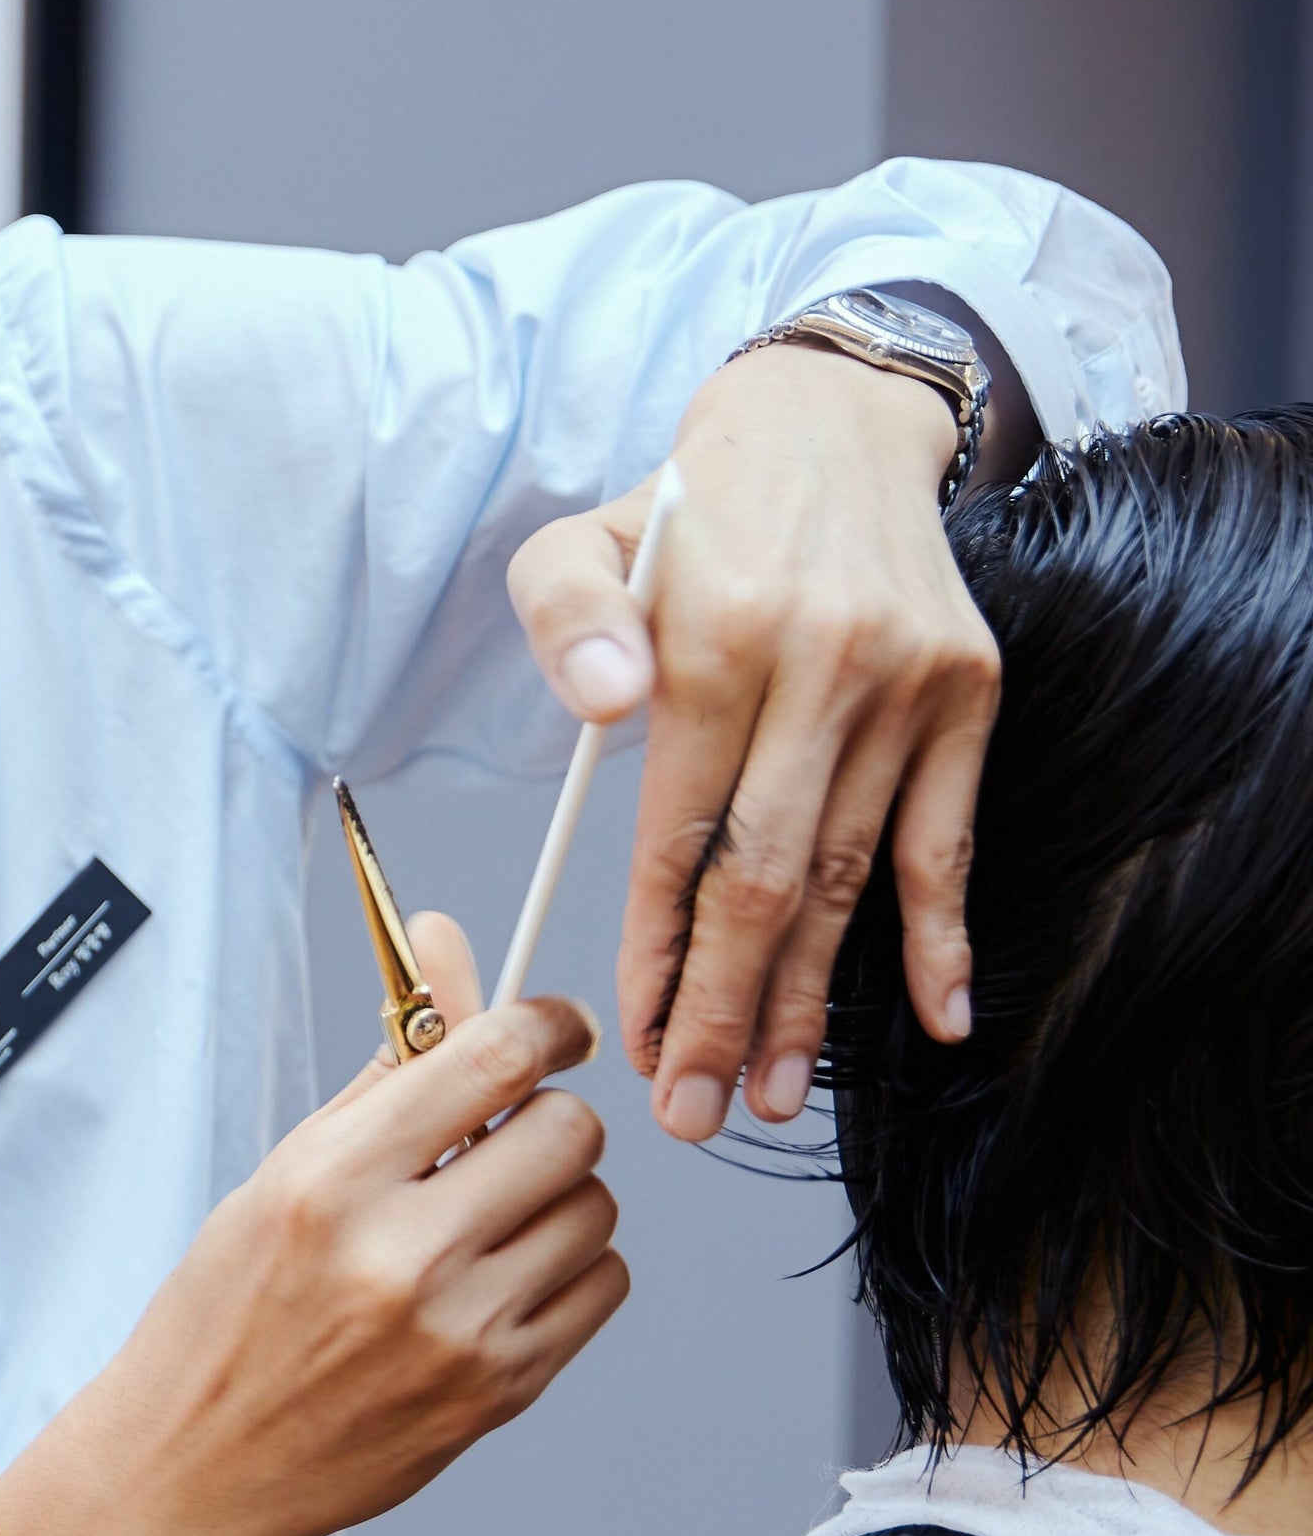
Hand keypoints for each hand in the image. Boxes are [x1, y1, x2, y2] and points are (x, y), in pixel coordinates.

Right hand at [0, 920, 624, 1535]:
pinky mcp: (504, 1390)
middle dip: (544, 1119)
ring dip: (558, 1198)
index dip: (544, 1024)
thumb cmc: (223, 1315)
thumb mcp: (281, 1176)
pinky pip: (604, 1284)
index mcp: (331, 1180)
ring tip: (486, 1223)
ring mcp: (462, 1330)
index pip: (493, 1057)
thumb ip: (386, 1072)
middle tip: (501, 1139)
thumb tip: (454, 948)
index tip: (549, 1029)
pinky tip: (501, 1281)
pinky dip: (569, 1268)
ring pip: (596, 1207)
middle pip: (569, 1129)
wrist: (191, 1468)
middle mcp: (401, 1253)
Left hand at [505, 343, 997, 1138]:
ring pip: (852, 877)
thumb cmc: (683, 513)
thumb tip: (603, 705)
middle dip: (730, 1010)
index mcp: (720, 641)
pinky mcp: (968, 695)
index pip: (682, 836)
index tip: (640, 1041)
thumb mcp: (578, 543)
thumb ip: (567, 622)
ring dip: (814, 998)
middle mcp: (825, 668)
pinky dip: (945, 937)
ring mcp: (908, 687)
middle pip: (771, 879)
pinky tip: (938, 1021)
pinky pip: (949, 839)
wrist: (828, 425)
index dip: (659, 952)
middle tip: (698, 1110)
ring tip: (775, 1096)